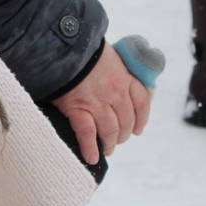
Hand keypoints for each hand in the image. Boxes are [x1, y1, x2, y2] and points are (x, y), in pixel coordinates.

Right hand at [52, 42, 150, 164]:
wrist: (65, 47)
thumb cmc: (84, 48)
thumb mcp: (107, 55)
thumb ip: (112, 68)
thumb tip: (109, 75)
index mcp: (124, 78)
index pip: (141, 103)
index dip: (141, 119)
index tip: (138, 130)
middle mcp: (115, 93)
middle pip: (126, 122)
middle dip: (122, 135)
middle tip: (116, 141)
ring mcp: (97, 103)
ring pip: (110, 131)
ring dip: (109, 144)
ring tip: (106, 150)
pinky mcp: (78, 109)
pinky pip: (88, 134)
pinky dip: (90, 148)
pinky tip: (91, 157)